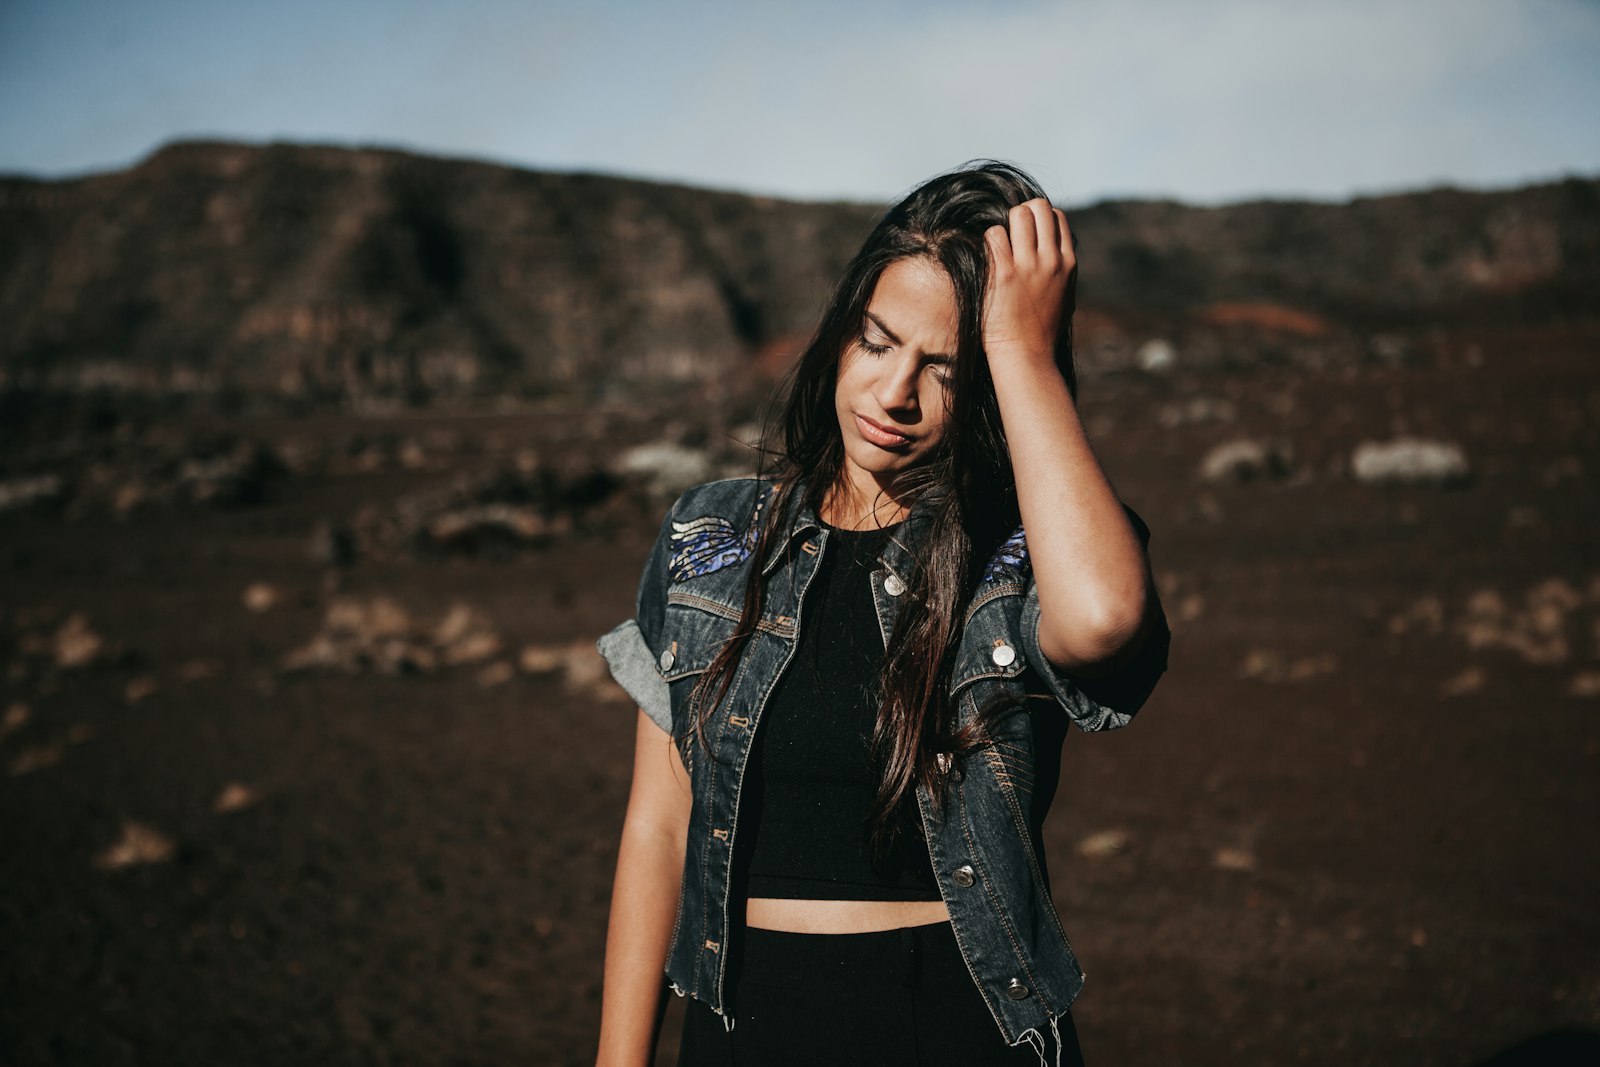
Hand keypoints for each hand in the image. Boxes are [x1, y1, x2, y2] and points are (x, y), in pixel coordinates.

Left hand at [982, 198, 1076, 366]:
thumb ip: (1063, 272)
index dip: (1040, 218)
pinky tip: (988, 260)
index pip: (1057, 217)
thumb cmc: (1043, 332)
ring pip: (1018, 215)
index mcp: (1068, 264)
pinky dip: (989, 242)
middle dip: (1022, 213)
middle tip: (1010, 233)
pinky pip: (994, 235)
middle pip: (1039, 207)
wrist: (1026, 356)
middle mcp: (1050, 260)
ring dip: (1005, 224)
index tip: (1028, 232)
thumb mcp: (1065, 297)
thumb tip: (1058, 255)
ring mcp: (1028, 265)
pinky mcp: (1003, 273)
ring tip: (999, 246)